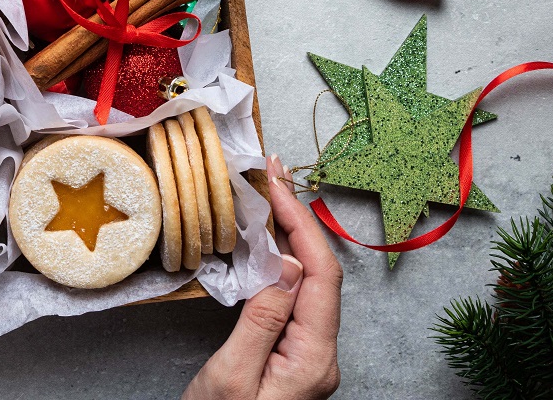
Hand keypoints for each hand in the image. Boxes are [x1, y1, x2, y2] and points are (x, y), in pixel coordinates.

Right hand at [182, 155, 342, 399]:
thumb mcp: (231, 378)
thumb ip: (263, 320)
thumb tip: (286, 265)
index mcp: (314, 360)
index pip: (320, 275)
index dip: (300, 222)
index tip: (274, 183)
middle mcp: (321, 357)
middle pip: (321, 274)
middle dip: (298, 219)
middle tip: (271, 175)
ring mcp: (309, 358)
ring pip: (309, 284)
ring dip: (290, 236)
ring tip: (267, 197)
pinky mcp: (292, 358)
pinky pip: (294, 301)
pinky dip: (281, 263)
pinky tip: (265, 245)